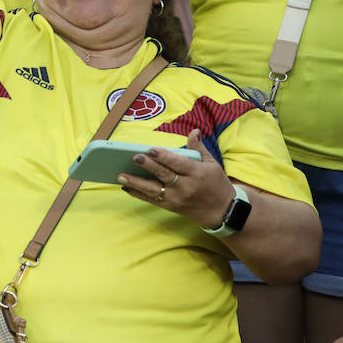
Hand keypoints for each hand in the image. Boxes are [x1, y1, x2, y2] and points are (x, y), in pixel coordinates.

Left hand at [119, 130, 237, 228]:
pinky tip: (126, 187)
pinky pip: (151, 200)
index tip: (151, 150)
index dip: (164, 157)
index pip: (178, 164)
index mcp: (197, 173)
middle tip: (134, 158)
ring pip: (154, 190)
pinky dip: (138, 194)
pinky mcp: (171, 207)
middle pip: (164, 176)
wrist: (222, 211)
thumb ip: (198, 148)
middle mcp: (186, 187)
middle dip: (148, 167)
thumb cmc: (216, 183)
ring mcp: (177, 199)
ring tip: (120, 176)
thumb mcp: (212, 163)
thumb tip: (194, 130)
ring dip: (136, 183)